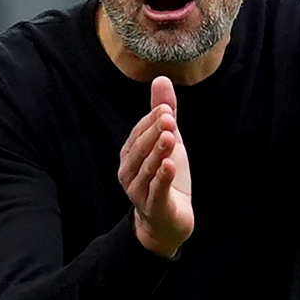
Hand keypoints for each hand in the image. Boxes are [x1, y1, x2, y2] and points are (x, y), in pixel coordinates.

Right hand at [118, 76, 192, 257]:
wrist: (169, 221)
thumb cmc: (166, 177)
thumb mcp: (169, 140)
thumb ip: (163, 112)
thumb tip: (161, 78)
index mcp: (130, 155)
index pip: (138, 134)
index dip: (151, 121)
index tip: (166, 108)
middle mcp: (129, 173)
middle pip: (140, 150)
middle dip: (154, 132)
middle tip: (169, 117)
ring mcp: (139, 192)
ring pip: (147, 169)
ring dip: (158, 151)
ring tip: (170, 136)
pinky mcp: (154, 207)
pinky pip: (156, 191)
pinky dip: (162, 178)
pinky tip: (170, 166)